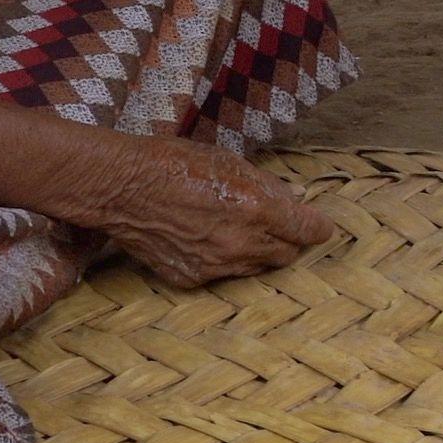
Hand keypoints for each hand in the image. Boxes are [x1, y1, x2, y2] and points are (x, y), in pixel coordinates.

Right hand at [82, 133, 334, 286]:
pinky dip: (223, 261)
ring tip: (237, 230)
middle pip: (287, 255)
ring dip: (257, 253)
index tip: (319, 226)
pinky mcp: (192, 280)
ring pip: (256, 269)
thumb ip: (267, 186)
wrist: (123, 187)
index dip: (317, 228)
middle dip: (288, 241)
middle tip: (277, 226)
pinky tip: (206, 240)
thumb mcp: (230, 162)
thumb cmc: (175, 163)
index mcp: (257, 209)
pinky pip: (223, 275)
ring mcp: (216, 267)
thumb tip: (295, 199)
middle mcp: (242, 244)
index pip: (307, 230)